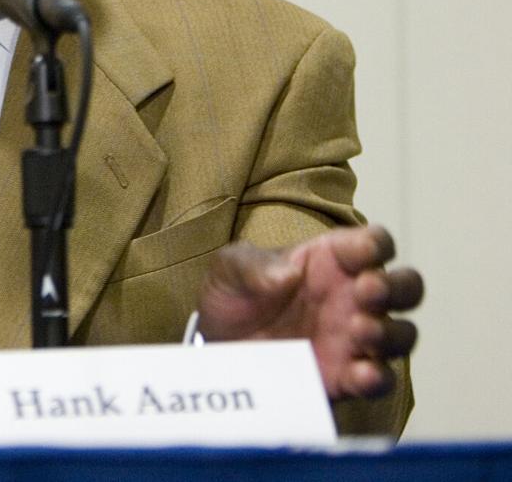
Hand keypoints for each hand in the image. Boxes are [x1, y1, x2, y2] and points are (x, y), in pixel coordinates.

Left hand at [197, 226, 422, 399]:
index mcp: (333, 260)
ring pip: (401, 334)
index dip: (377, 244)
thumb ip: (252, 265)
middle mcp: (353, 297)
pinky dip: (377, 378)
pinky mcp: (346, 377)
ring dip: (389, 332)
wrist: (218, 346)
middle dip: (396, 287)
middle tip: (367, 289)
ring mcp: (354, 338)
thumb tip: (285, 274)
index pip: (374, 243)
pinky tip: (360, 373)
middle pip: (406, 287)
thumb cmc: (234, 296)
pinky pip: (379, 380)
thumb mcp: (230, 269)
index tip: (362, 251)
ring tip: (359, 329)